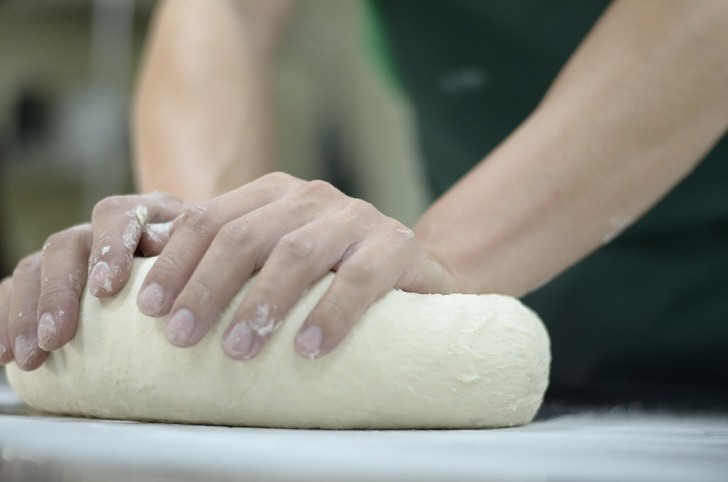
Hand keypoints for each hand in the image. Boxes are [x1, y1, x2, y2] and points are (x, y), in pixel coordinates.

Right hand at [0, 193, 185, 369]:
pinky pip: (14, 292)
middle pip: (65, 246)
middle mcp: (98, 229)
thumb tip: (161, 246)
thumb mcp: (202, 252)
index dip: (108, 248)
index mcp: (139, 213)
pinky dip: (5, 320)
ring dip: (25, 315)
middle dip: (57, 294)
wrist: (191, 269)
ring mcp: (71, 254)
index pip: (115, 216)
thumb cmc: (199, 266)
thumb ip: (185, 247)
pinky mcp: (49, 279)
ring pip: (33, 269)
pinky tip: (2, 353)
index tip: (105, 288)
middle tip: (56, 338)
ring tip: (29, 357)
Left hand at [137, 172, 455, 359]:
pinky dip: (331, 313)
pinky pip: (359, 279)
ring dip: (260, 304)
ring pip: (296, 253)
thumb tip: (147, 293)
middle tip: (181, 337)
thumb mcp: (272, 262)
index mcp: (273, 194)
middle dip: (206, 287)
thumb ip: (227, 264)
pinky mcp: (397, 245)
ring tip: (236, 351)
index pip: (210, 219)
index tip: (149, 310)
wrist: (409, 275)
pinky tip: (309, 348)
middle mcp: (311, 197)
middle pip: (244, 235)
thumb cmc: (327, 278)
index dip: (174, 263)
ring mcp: (356, 216)